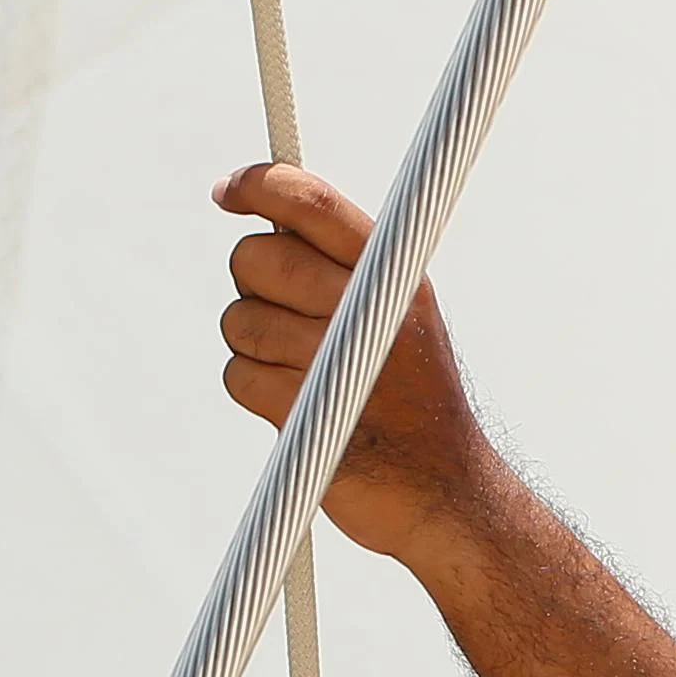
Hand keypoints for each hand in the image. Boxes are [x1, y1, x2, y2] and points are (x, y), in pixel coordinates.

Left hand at [215, 162, 504, 563]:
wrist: (448, 491)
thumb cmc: (413, 395)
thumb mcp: (402, 313)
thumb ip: (342, 263)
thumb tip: (264, 217)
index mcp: (394, 272)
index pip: (311, 203)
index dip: (258, 185)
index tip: (227, 191)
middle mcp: (370, 306)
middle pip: (256, 257)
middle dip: (252, 283)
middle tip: (286, 314)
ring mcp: (338, 360)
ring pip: (239, 318)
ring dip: (254, 345)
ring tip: (307, 372)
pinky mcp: (307, 412)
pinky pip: (238, 374)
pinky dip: (254, 388)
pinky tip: (298, 406)